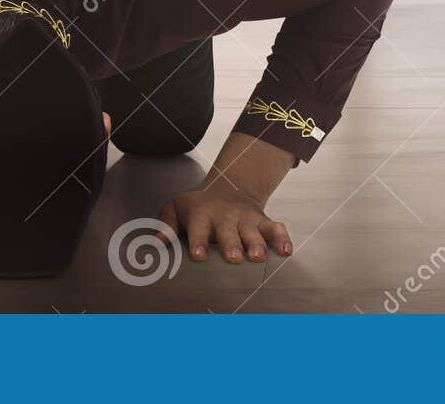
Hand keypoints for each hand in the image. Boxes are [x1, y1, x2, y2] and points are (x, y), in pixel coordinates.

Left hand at [159, 188, 291, 263]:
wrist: (227, 187)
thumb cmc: (198, 207)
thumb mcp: (176, 208)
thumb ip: (166, 224)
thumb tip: (159, 242)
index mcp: (202, 214)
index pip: (198, 228)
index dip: (198, 242)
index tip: (199, 255)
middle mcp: (225, 216)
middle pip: (228, 232)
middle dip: (231, 244)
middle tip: (233, 257)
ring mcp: (245, 218)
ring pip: (253, 232)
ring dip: (256, 244)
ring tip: (258, 257)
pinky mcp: (262, 220)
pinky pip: (275, 228)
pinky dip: (282, 238)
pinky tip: (286, 251)